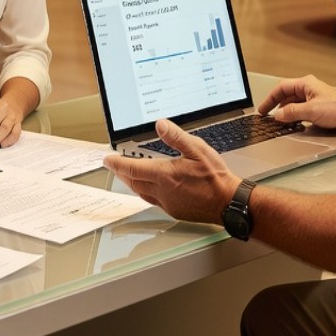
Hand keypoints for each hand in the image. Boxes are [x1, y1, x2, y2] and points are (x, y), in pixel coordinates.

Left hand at [102, 119, 236, 224]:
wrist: (228, 203)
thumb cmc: (216, 179)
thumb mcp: (198, 149)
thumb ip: (176, 137)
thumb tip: (160, 125)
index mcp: (164, 175)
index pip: (132, 168)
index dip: (117, 163)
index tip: (107, 159)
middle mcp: (162, 190)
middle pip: (133, 181)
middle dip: (121, 173)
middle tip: (114, 165)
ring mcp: (167, 202)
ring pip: (141, 192)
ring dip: (132, 182)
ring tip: (127, 175)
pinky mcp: (174, 210)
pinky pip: (152, 200)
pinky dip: (145, 191)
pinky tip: (149, 187)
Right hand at [258, 74, 335, 129]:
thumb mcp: (310, 110)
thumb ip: (292, 112)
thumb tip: (278, 115)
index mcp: (305, 84)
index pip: (281, 88)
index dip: (270, 99)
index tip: (263, 109)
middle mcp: (309, 90)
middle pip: (286, 96)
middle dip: (277, 107)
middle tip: (268, 116)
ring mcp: (314, 99)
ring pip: (294, 105)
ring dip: (287, 113)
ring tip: (280, 122)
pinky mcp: (319, 109)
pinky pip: (302, 112)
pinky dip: (295, 118)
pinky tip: (294, 124)